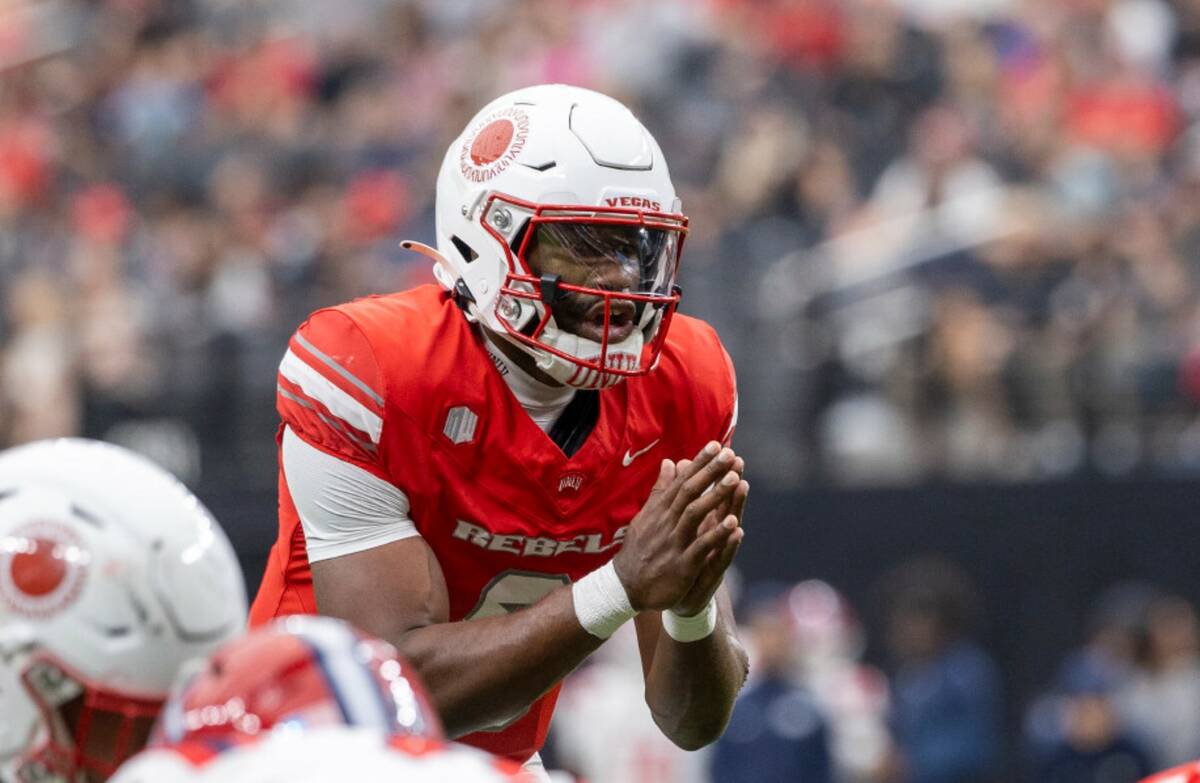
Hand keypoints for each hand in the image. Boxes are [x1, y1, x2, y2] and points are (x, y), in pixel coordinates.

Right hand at [611, 442, 744, 611]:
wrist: (625, 587)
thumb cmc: (639, 549)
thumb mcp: (647, 516)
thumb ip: (661, 490)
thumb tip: (669, 462)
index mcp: (660, 510)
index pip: (682, 480)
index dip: (699, 463)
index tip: (717, 445)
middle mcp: (666, 522)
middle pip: (689, 492)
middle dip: (710, 472)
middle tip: (729, 454)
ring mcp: (673, 543)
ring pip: (695, 514)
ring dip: (715, 496)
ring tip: (735, 479)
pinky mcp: (681, 565)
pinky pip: (700, 547)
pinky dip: (716, 535)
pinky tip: (733, 524)